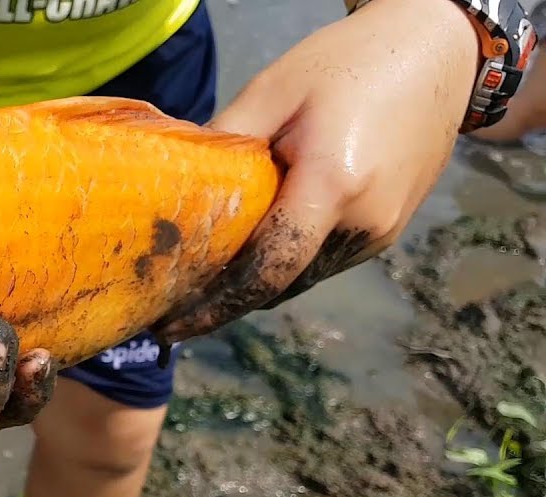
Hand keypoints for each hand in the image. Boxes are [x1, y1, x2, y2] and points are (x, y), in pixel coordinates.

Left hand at [151, 0, 480, 341]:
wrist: (439, 53)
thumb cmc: (350, 63)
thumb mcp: (274, 90)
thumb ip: (224, 141)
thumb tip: (174, 187)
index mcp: (333, 186)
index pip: (269, 269)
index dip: (217, 306)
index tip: (173, 327)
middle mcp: (364, 223)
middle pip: (282, 283)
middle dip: (228, 298)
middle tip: (175, 299)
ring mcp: (381, 232)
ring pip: (304, 276)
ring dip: (261, 280)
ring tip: (211, 271)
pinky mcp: (389, 230)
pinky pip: (327, 259)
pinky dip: (290, 260)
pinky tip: (261, 240)